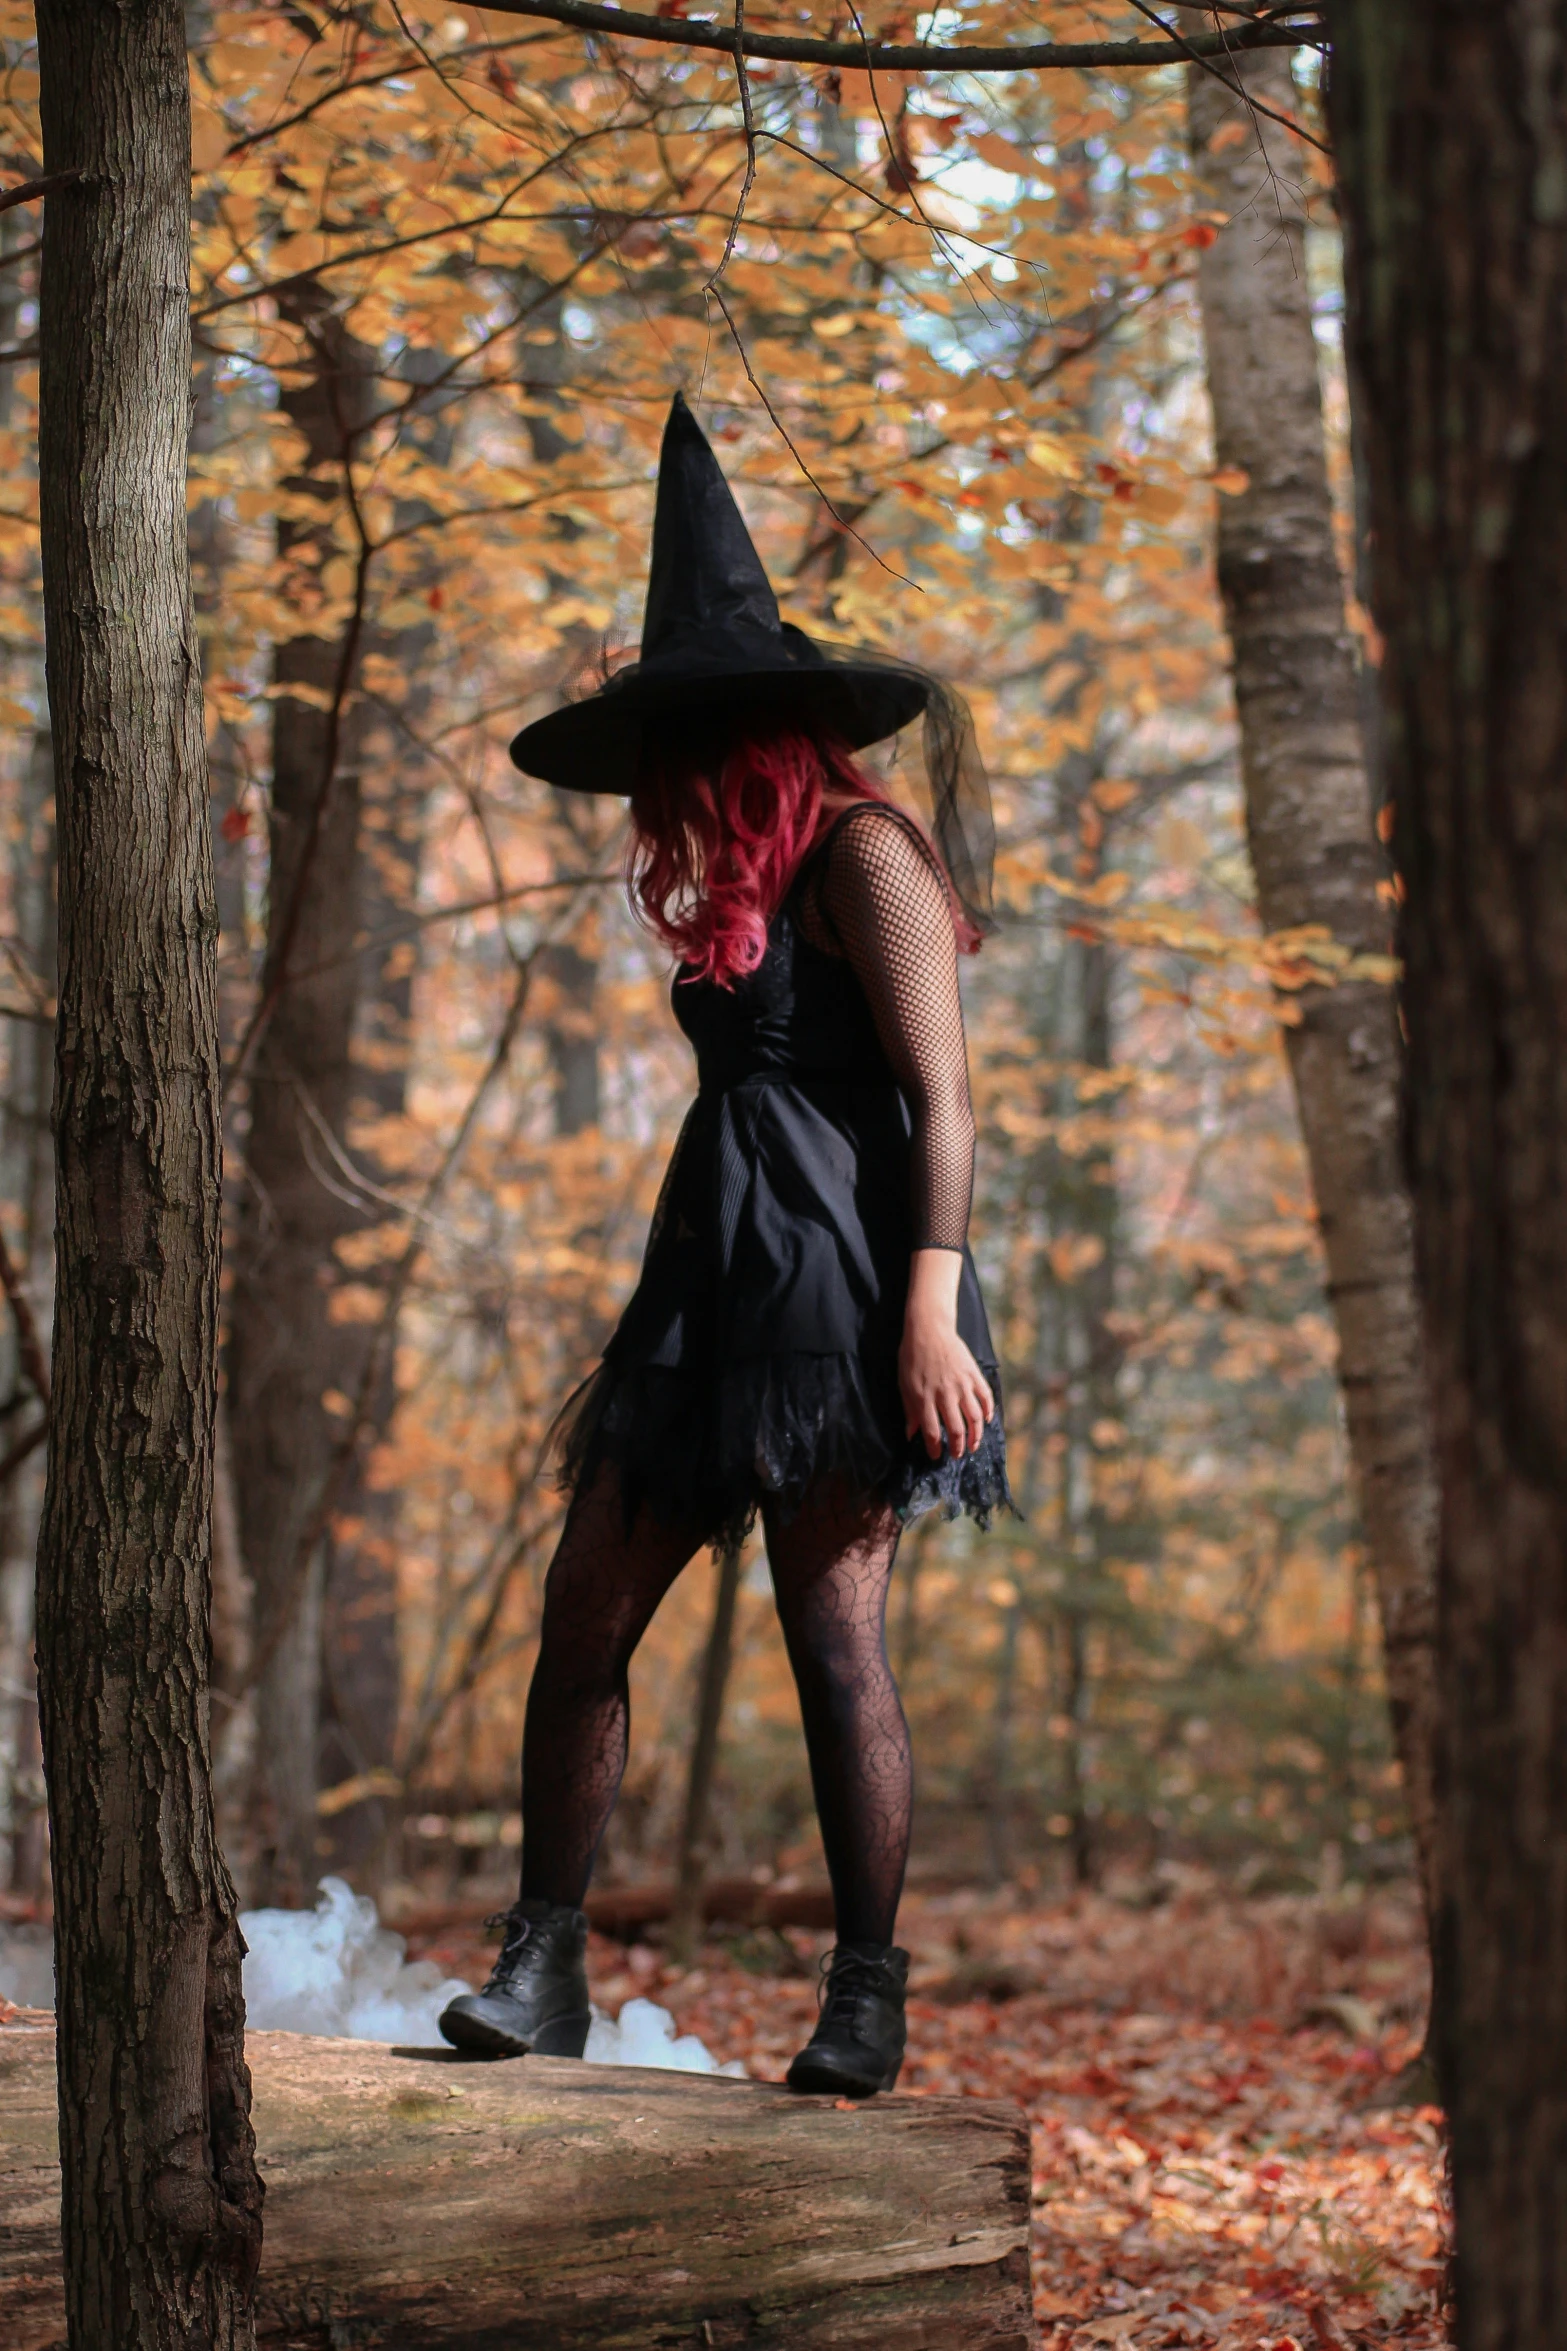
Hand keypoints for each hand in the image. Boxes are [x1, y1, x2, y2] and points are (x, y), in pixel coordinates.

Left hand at [899, 1249, 994, 1460]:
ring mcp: (962, 1385)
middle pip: (956, 1429)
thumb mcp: (904, 1384)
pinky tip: (987, 1421)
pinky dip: (989, 1411)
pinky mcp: (973, 1375)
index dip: (935, 1447)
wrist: (929, 1329)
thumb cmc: (912, 1357)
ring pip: (974, 1418)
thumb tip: (911, 1434)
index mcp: (924, 1398)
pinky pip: (986, 1397)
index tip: (936, 1455)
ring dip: (976, 1435)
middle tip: (957, 1455)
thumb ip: (910, 1410)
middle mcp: (945, 1394)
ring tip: (973, 1445)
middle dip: (957, 1447)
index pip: (931, 1431)